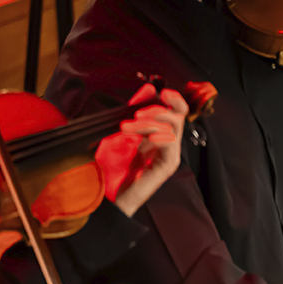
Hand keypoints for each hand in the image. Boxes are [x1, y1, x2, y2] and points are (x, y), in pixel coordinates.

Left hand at [97, 84, 187, 216]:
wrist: (105, 195)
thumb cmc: (112, 168)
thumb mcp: (122, 133)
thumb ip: (136, 112)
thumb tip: (149, 89)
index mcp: (158, 135)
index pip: (176, 112)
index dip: (174, 100)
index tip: (163, 92)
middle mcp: (166, 144)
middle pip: (177, 117)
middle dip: (157, 110)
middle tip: (136, 115)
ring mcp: (168, 156)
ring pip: (172, 129)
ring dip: (150, 123)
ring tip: (127, 127)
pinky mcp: (167, 167)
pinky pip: (171, 146)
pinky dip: (161, 137)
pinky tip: (148, 137)